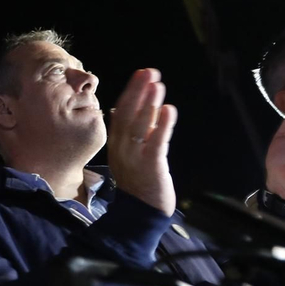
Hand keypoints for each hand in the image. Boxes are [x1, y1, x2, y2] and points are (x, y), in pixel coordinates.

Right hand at [106, 69, 177, 215]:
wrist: (140, 213)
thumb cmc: (137, 182)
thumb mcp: (127, 154)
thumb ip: (126, 132)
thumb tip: (118, 108)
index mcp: (116, 144)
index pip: (121, 113)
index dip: (130, 92)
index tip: (140, 74)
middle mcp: (122, 148)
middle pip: (128, 115)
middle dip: (138, 92)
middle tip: (148, 71)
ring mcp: (134, 158)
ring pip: (139, 127)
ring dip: (148, 104)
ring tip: (157, 85)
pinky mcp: (150, 167)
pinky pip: (155, 143)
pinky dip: (161, 126)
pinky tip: (168, 110)